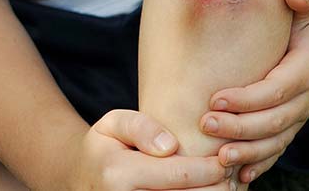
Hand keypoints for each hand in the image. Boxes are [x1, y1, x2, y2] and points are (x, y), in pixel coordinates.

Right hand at [64, 109, 230, 189]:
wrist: (79, 180)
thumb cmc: (104, 148)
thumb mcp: (113, 124)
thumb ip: (140, 127)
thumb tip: (170, 147)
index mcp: (119, 174)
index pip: (181, 175)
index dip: (211, 168)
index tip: (225, 158)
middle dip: (217, 187)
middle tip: (230, 175)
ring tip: (225, 186)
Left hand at [200, 0, 308, 184]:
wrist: (300, 47)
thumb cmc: (291, 23)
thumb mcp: (299, 6)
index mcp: (306, 70)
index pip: (278, 89)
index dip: (248, 98)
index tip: (215, 98)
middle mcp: (305, 100)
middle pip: (275, 121)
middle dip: (240, 127)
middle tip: (204, 124)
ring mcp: (297, 120)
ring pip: (274, 144)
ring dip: (247, 153)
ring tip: (218, 158)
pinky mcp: (286, 133)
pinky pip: (274, 155)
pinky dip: (257, 167)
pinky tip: (237, 177)